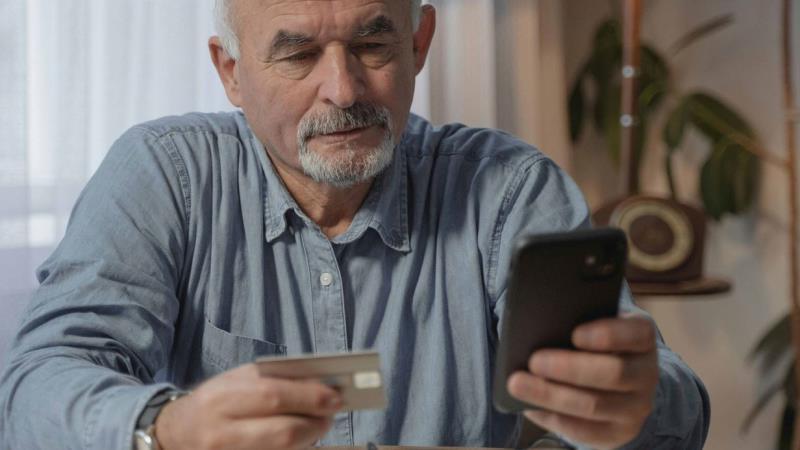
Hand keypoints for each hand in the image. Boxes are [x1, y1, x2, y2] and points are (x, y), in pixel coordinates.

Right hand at [154, 363, 342, 449]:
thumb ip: (272, 380)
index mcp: (222, 399)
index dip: (310, 397)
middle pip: (283, 433)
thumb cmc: (214, 403)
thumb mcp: (235, 381)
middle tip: (330, 415)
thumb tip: (319, 385)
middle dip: (315, 424)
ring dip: (308, 441)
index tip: (335, 396)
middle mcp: (221, 433)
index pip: (274, 396)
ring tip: (317, 427)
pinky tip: (301, 443)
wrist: (175, 434)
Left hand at [507, 314, 658, 449]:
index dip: (608, 334)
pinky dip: (554, 418)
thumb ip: (577, 322)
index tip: (574, 334)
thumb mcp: (597, 326)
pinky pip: (585, 431)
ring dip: (552, 395)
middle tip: (534, 360)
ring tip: (518, 384)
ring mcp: (636, 407)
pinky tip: (530, 406)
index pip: (637, 333)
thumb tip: (539, 328)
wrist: (622, 385)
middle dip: (570, 367)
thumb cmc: (598, 345)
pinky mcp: (618, 432)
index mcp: (642, 339)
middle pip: (613, 373)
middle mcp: (646, 374)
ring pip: (594, 405)